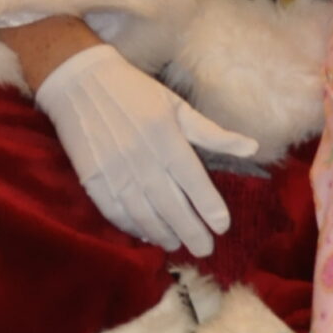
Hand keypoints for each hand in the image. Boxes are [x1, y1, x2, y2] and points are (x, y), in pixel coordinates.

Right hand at [33, 41, 257, 255]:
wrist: (79, 82)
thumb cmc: (134, 92)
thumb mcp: (176, 106)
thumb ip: (213, 133)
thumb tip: (252, 148)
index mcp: (166, 137)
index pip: (193, 181)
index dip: (209, 207)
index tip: (223, 227)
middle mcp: (141, 157)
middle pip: (171, 205)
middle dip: (190, 231)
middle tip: (205, 249)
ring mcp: (114, 170)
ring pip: (143, 214)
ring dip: (163, 233)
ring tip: (176, 244)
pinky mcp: (92, 178)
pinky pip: (115, 212)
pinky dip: (132, 227)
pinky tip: (145, 234)